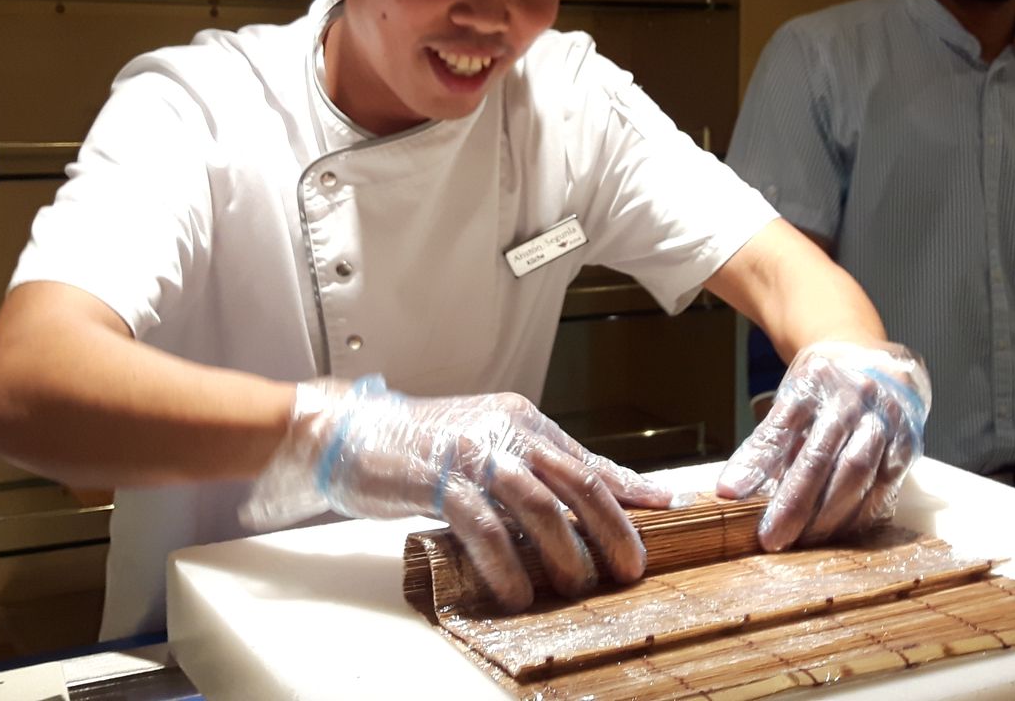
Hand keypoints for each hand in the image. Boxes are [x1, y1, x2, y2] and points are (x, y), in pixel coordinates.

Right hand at [242, 375, 671, 609]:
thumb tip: (592, 491)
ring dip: (564, 552)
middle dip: (611, 529)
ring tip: (576, 587)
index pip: (586, 460)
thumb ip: (536, 468)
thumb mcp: (489, 447)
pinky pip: (484, 527)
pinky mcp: (439, 480)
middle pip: (575, 482)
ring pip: (538, 505)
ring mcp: (473, 454)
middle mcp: (506, 432)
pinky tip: (518, 591)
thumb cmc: (422, 445)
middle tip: (629, 567)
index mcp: (523, 422)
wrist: (350, 431)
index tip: (665, 511)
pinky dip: (506, 563)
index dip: (628, 489)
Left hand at [717, 339, 929, 550]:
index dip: (757, 465)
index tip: (730, 495)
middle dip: (796, 504)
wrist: (876, 363)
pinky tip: (840, 532)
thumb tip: (732, 491)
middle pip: (822, 456)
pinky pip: (886, 486)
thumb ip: (765, 446)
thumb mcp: (788, 404)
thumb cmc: (824, 391)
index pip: (780, 428)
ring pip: (858, 474)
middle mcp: (852, 397)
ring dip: (830, 516)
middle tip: (774, 538)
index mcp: (813, 382)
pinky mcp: (909, 442)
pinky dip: (861, 514)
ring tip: (804, 541)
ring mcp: (885, 418)